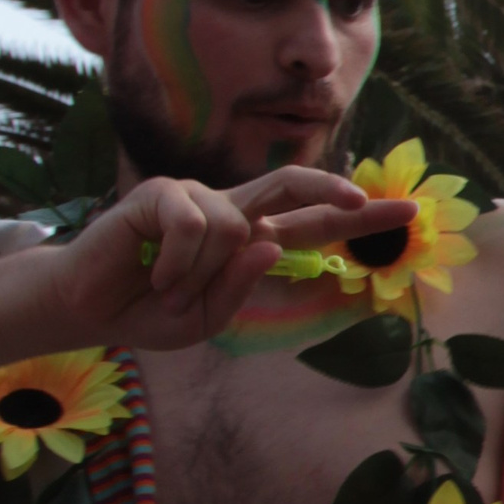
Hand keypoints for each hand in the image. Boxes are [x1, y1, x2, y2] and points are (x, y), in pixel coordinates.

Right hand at [43, 170, 416, 351]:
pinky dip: (177, 261)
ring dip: (202, 274)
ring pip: (234, 229)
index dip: (359, 218)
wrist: (93, 309)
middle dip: (335, 192)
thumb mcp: (209, 317)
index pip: (315, 224)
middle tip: (366, 202)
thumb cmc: (154, 311)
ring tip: (169, 289)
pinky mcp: (164, 193)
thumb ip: (242, 286)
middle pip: (295, 186)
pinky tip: (155, 272)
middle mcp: (234, 211)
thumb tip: (269, 242)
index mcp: (253, 240)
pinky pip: (195, 227)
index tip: (410, 213)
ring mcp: (200, 197)